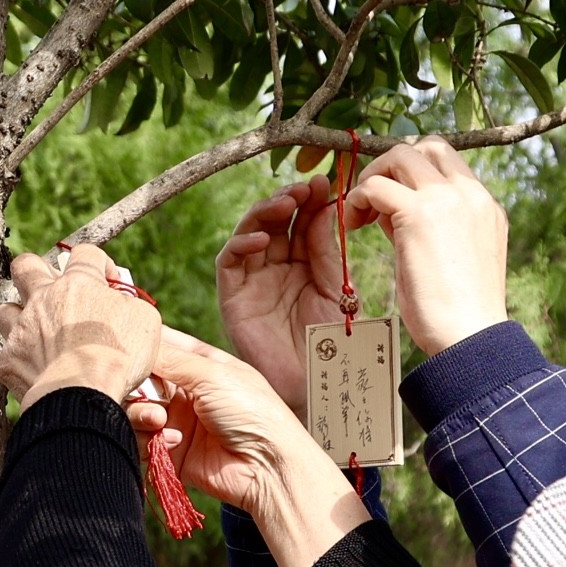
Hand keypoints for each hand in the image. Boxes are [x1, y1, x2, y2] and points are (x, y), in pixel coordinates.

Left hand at [0, 247, 163, 406]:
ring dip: (16, 319)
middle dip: (34, 271)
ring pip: (4, 310)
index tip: (107, 281)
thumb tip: (122, 304)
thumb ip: (130, 304)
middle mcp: (44, 299)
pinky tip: (21, 368)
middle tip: (50, 288)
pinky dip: (8, 362)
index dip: (98, 263)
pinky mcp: (8, 361)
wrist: (84, 392)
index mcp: (79, 284)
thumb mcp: (144, 321)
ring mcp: (21, 329)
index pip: (85, 254)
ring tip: (32, 332)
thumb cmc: (119, 355)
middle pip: (26, 266)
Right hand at [125, 332, 367, 566]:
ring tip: (159, 420)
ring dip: (140, 413)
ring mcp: (175, 421)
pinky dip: (148, 440)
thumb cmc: (252, 412)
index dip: (139, 343)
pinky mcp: (168, 452)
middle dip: (134, 384)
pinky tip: (171, 441)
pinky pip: (139, 441)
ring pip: (134, 410)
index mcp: (199, 365)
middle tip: (139, 390)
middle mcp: (184, 391)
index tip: (118, 342)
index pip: (161, 345)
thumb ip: (169, 357)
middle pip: (139, 379)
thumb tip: (133, 341)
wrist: (267, 467)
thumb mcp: (212, 373)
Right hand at [216, 176, 348, 408]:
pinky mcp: (233, 297)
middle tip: (306, 187)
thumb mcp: (336, 287)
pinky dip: (241, 245)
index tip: (326, 183)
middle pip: (275, 222)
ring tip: (286, 203)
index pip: (302, 222)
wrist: (317, 383)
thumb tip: (325, 203)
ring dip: (265, 213)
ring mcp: (253, 281)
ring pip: (250, 234)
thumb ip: (327, 249)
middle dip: (289, 200)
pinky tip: (262, 240)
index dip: (311, 200)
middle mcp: (275, 268)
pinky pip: (229, 263)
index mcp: (303, 264)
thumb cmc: (333, 341)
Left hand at [344, 138, 510, 357]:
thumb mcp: (451, 257)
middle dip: (392, 166)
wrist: (471, 337)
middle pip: (426, 147)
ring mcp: (448, 199)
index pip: (446, 162)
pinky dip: (357, 199)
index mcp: (484, 205)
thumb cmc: (458, 311)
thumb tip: (388, 211)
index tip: (392, 202)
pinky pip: (376, 186)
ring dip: (372, 178)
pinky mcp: (420, 213)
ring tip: (359, 215)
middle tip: (371, 201)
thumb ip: (427, 226)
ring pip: (400, 155)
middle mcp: (470, 193)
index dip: (413, 174)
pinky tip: (352, 227)